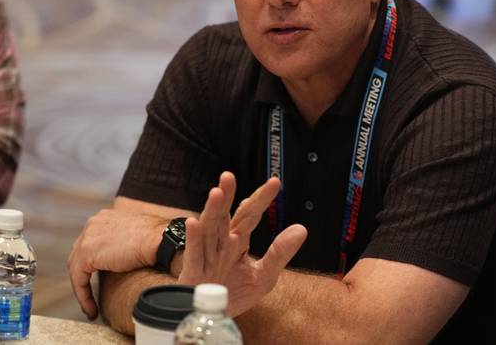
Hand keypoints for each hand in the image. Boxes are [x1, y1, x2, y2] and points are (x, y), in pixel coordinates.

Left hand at [68, 208, 167, 319]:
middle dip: (84, 276)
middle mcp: (93, 223)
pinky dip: (84, 296)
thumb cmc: (158, 238)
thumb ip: (123, 242)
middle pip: (79, 255)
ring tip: (92, 308)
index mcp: (105, 217)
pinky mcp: (86, 254)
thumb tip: (121, 259)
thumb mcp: (137, 235)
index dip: (94, 263)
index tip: (102, 279)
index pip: (91, 243)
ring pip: (77, 269)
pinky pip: (78, 280)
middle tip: (91, 295)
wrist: (161, 239)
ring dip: (83, 290)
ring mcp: (88, 237)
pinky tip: (92, 309)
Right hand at [177, 172, 307, 316]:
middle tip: (229, 176)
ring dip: (212, 211)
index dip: (261, 199)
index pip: (250, 215)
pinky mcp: (194, 272)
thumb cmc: (233, 293)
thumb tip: (301, 228)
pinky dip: (194, 239)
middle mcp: (221, 244)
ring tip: (217, 193)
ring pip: (209, 230)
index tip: (275, 183)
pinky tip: (194, 223)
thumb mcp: (264, 276)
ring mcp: (206, 256)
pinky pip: (194, 254)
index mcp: (238, 241)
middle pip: (225, 217)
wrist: (212, 320)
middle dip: (227, 196)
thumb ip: (280, 253)